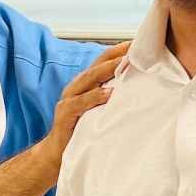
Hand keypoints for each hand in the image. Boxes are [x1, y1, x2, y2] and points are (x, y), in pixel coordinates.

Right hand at [43, 42, 131, 172]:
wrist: (57, 153)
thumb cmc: (81, 130)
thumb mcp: (98, 110)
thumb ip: (110, 97)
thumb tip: (136, 88)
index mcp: (85, 84)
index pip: (103, 61)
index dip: (119, 50)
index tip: (138, 42)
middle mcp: (76, 87)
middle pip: (97, 65)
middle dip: (116, 54)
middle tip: (135, 47)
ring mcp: (68, 99)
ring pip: (89, 79)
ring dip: (108, 70)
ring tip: (125, 63)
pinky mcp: (65, 113)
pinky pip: (81, 102)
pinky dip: (95, 97)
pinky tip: (109, 93)